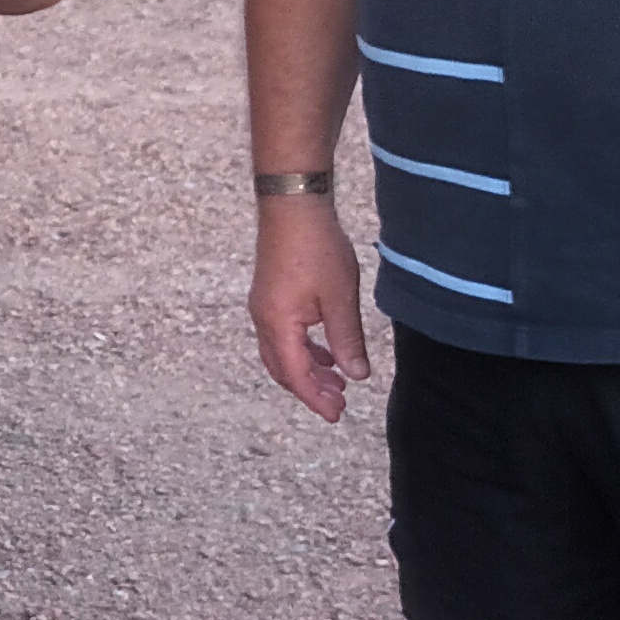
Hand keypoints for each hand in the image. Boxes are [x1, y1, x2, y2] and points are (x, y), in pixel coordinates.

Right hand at [250, 197, 373, 421]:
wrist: (293, 205)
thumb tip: (356, 374)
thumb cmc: (316, 248)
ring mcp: (263, 307)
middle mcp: (263, 319)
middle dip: (310, 389)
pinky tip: (325, 351)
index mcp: (278, 324)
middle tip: (339, 404)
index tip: (336, 414)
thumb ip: (346, 340)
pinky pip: (281, 336)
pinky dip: (303, 350)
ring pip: (281, 353)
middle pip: (282, 369)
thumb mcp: (339, 299)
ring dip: (307, 370)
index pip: (295, 375)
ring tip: (336, 381)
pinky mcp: (270, 295)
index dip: (316, 398)